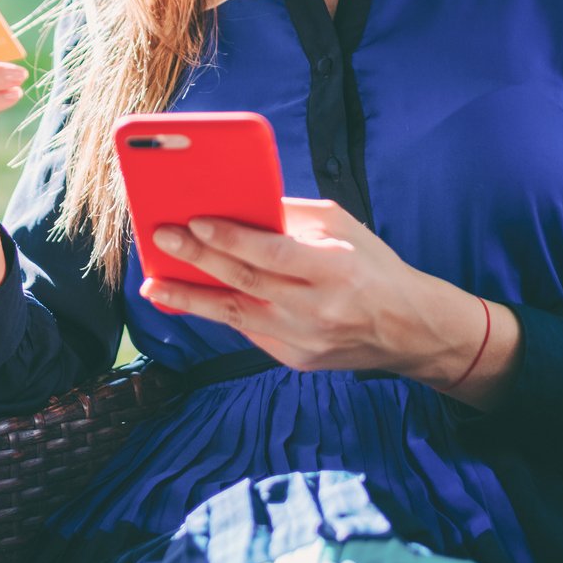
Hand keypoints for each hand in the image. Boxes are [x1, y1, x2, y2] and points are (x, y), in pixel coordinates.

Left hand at [139, 198, 452, 377]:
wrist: (408, 329)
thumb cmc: (372, 265)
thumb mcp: (343, 226)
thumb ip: (292, 216)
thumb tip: (239, 203)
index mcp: (336, 268)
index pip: (275, 254)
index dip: (233, 239)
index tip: (196, 222)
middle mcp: (319, 309)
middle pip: (247, 282)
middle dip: (198, 259)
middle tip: (163, 238)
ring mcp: (305, 340)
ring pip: (236, 316)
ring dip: (190, 297)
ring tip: (154, 283)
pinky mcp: (296, 360)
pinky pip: (249, 331)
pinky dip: (218, 313)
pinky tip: (189, 298)